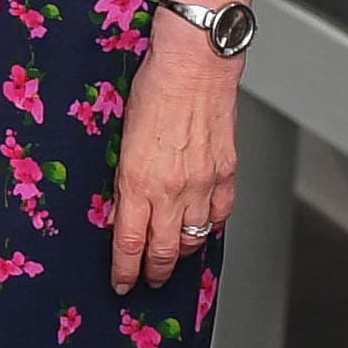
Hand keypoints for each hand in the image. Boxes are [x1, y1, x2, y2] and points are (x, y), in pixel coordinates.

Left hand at [109, 29, 237, 292]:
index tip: (121, 282)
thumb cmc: (154, 89)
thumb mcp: (123, 139)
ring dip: (181, 251)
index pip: (130, 244)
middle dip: (153, 272)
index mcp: (139, 181)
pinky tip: (202, 225)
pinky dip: (210, 225)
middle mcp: (172, 190)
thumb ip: (126, 179)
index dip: (125, 270)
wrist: (195, 64)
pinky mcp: (227, 173)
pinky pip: (220, 215)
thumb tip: (124, 209)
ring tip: (172, 255)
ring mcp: (204, 184)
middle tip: (148, 280)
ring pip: (194, 237)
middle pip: (163, 251)